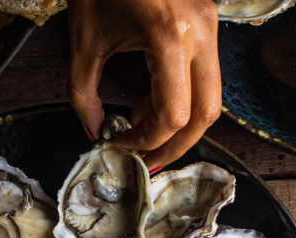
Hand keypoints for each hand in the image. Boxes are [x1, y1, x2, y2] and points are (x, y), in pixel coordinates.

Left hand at [68, 0, 220, 170]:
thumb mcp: (82, 41)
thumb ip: (83, 95)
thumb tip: (93, 132)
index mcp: (168, 35)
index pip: (174, 113)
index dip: (148, 140)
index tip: (122, 144)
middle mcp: (199, 31)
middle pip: (207, 113)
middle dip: (176, 144)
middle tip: (146, 159)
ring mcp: (210, 24)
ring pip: (213, 96)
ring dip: (180, 123)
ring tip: (143, 130)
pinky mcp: (208, 19)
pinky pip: (205, 73)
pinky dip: (182, 97)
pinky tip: (150, 102)